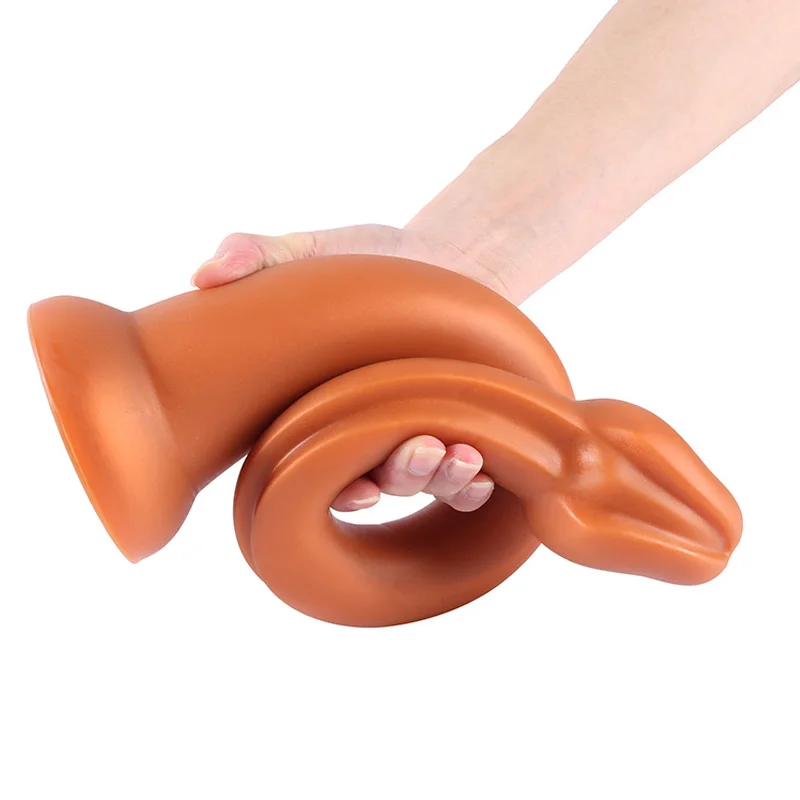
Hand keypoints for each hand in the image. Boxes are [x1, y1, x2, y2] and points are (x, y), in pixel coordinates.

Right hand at [191, 224, 507, 512]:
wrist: (444, 253)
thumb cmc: (369, 259)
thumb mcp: (314, 250)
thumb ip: (260, 255)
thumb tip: (203, 274)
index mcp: (322, 404)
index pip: (318, 464)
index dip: (337, 488)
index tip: (358, 492)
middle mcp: (368, 427)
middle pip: (381, 477)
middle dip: (401, 473)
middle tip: (423, 450)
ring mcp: (416, 429)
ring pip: (426, 480)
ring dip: (444, 477)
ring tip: (462, 454)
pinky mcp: (461, 423)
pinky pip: (468, 475)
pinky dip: (474, 483)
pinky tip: (484, 471)